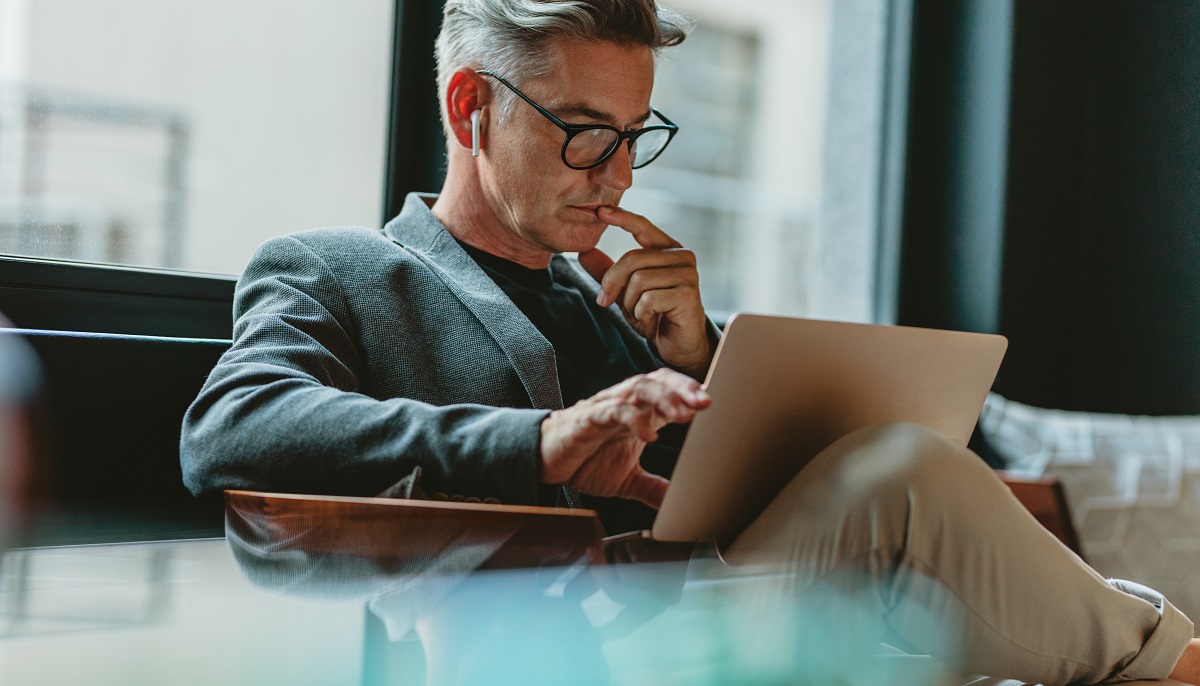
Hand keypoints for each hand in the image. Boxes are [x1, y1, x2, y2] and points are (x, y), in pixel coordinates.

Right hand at [539, 369, 710, 508]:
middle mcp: (625, 404)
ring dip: (664, 397)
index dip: (691, 393)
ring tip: (683, 413)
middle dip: (683, 389)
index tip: (714, 404)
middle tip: (706, 402)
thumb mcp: (627, 480)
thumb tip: (679, 504)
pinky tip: (649, 433)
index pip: (669, 390)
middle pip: (658, 381)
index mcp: (639, 412)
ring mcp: (606, 408)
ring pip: (638, 388)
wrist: (544, 462)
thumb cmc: (585, 461)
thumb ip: (654, 488)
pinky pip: (612, 411)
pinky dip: (633, 419)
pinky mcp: (587, 419)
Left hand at [578, 206, 712, 379]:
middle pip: (632, 259)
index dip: (622, 217)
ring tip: (640, 313)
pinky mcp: (688, 294)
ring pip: (639, 280)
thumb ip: (607, 272)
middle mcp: (682, 256)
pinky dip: (641, 314)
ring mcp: (687, 274)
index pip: (642, 226)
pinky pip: (649, 298)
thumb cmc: (655, 315)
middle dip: (612, 283)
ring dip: (630, 303)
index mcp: (667, 249)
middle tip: (605, 302)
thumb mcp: (625, 291)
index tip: (600, 211)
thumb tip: (584, 252)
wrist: (678, 345)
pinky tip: (651, 320)